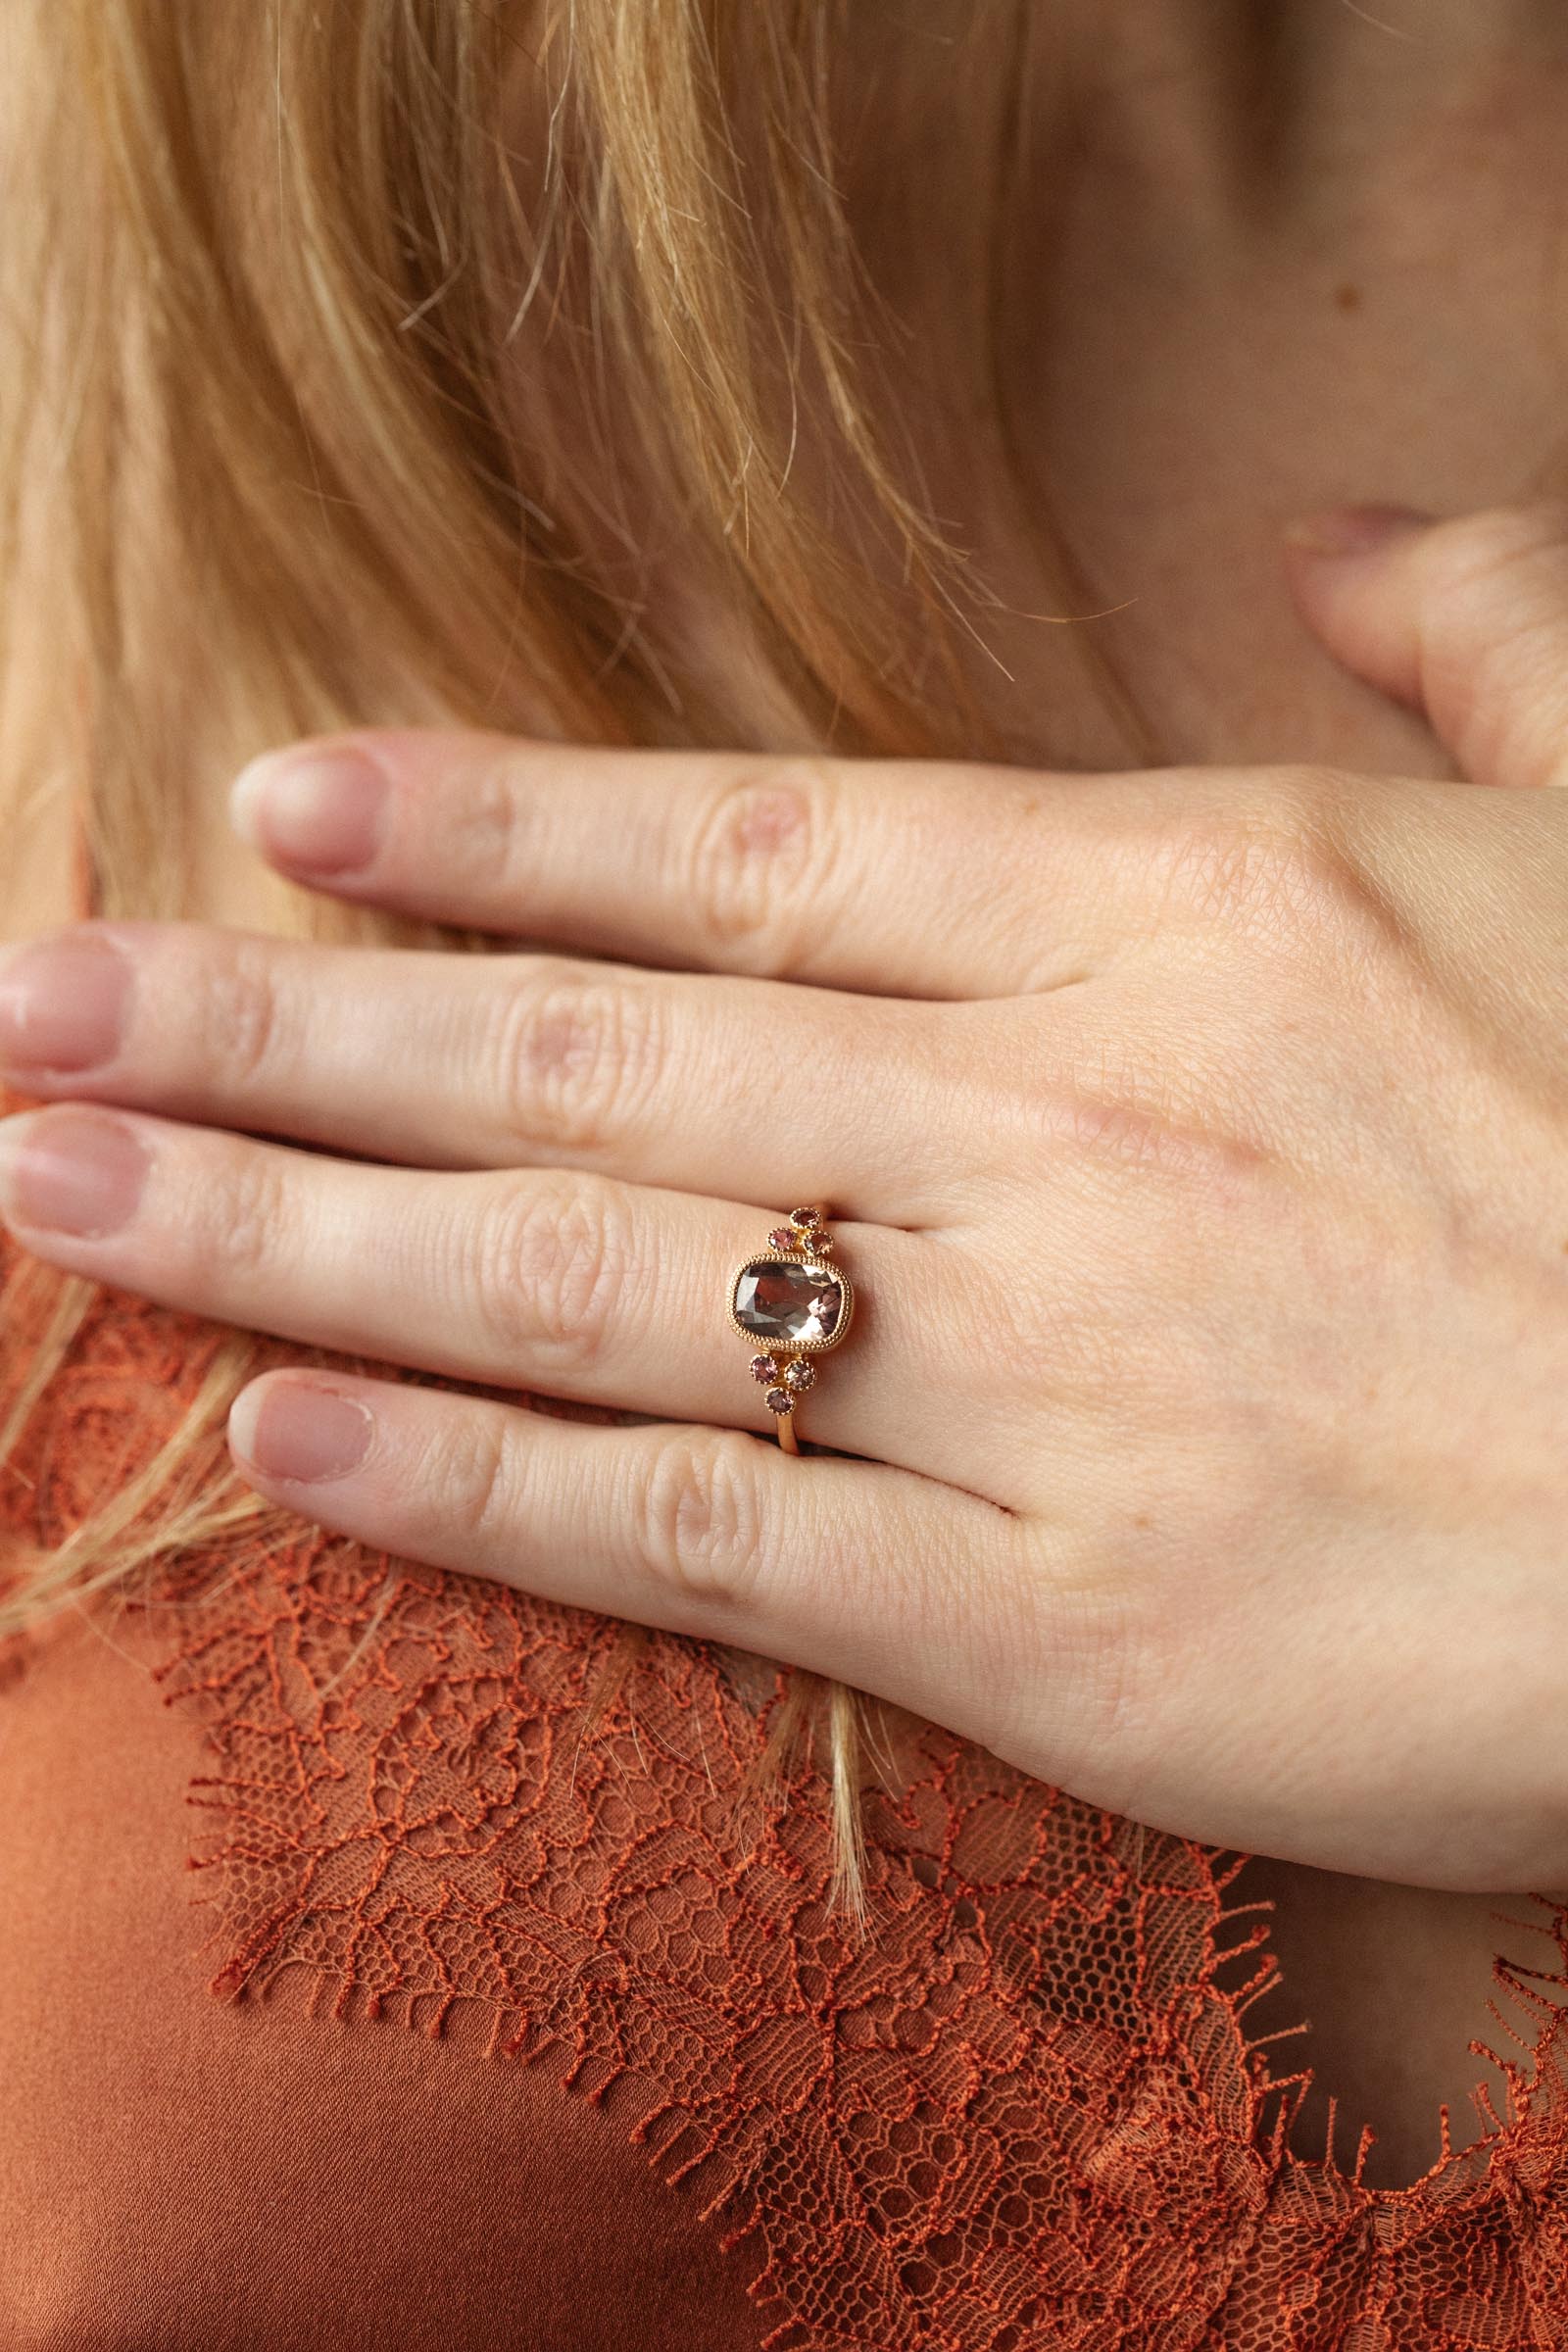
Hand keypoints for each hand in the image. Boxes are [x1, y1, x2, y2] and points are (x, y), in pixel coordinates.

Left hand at [2, 502, 1565, 1892]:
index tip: (277, 804)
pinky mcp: (1065, 1626)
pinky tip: (285, 1426)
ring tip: (59, 1181)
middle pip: (589, 1045)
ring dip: (294, 1219)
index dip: (490, 824)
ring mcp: (1049, 1373)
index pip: (750, 845)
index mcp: (1195, 910)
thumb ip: (1486, 644)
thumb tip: (1363, 538)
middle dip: (276, 1017)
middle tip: (28, 996)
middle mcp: (1070, 1118)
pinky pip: (709, 1531)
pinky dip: (478, 1480)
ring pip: (585, 1272)